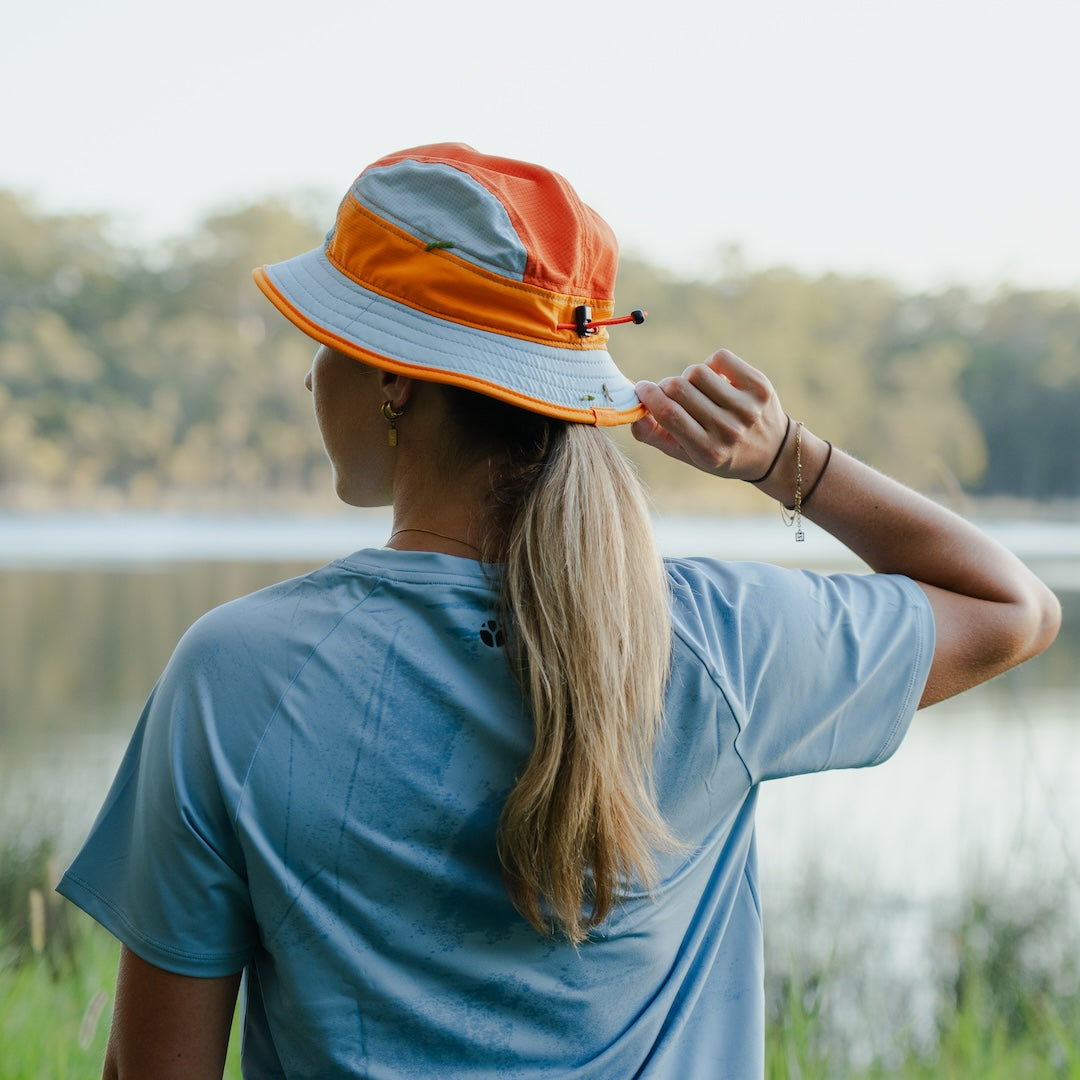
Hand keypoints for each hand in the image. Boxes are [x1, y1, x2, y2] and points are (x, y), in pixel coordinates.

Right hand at [631, 349, 788, 480]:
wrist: (772, 453)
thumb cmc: (718, 451)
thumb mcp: (686, 454)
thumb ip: (653, 435)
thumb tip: (631, 411)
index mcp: (707, 451)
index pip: (668, 413)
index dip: (648, 395)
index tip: (641, 389)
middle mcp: (728, 430)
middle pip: (679, 388)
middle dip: (666, 386)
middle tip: (670, 392)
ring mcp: (747, 408)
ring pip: (697, 371)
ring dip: (689, 376)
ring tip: (696, 389)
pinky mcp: (759, 387)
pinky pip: (720, 358)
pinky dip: (710, 364)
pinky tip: (716, 380)